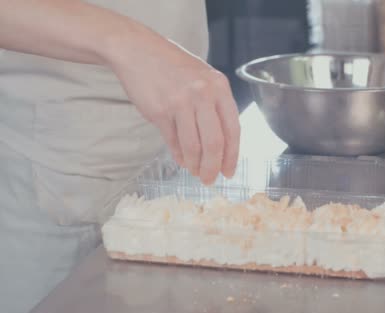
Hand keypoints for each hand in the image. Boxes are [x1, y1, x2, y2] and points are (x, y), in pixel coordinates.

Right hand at [107, 36, 239, 184]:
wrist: (138, 50)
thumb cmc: (174, 66)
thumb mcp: (204, 78)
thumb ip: (215, 106)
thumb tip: (222, 145)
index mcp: (219, 87)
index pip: (233, 129)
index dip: (232, 155)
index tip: (230, 171)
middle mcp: (203, 94)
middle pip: (214, 143)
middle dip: (213, 166)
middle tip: (210, 179)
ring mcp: (180, 102)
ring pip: (193, 146)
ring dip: (195, 164)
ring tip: (195, 171)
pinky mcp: (160, 111)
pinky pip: (173, 141)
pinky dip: (179, 155)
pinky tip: (182, 160)